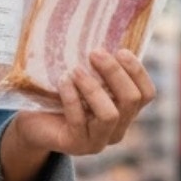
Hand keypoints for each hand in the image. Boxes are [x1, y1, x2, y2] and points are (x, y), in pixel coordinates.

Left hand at [11, 49, 156, 156]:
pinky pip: (79, 120)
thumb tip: (108, 34)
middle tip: (94, 53)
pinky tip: (62, 81)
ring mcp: (97, 141)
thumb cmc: (62, 95)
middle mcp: (117, 129)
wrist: (34, 122)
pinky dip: (71, 97)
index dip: (137, 71)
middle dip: (114, 73)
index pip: (147, 94)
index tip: (120, 50)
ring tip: (75, 70)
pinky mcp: (76, 146)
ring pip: (110, 114)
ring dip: (93, 88)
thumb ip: (101, 68)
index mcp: (125, 112)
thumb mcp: (86, 79)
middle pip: (131, 100)